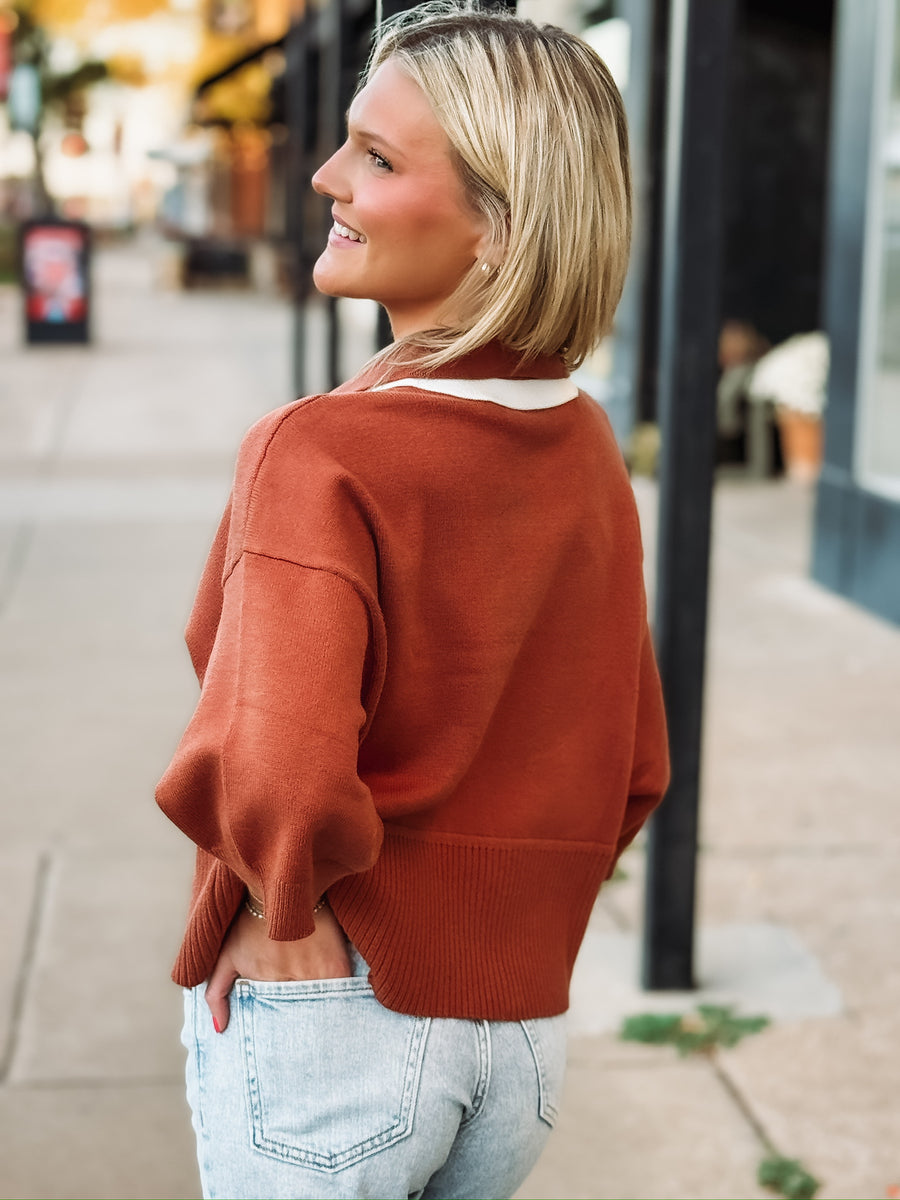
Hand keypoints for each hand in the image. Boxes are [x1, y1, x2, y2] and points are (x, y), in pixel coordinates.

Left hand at [205, 902, 350, 1033]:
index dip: (279, 1028)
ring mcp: (314, 973)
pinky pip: (342, 994)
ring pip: (319, 1009)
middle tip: (303, 1037)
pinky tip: (341, 1009)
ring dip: (320, 1016)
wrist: (282, 883)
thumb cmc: (250, 918)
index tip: (283, 1035)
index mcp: (262, 980)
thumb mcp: (225, 953)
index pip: (273, 1017)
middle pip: (297, 1017)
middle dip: (299, 1027)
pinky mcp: (336, 965)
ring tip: (323, 1027)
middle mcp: (288, 979)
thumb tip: (221, 1029)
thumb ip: (216, 992)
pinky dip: (341, 1002)